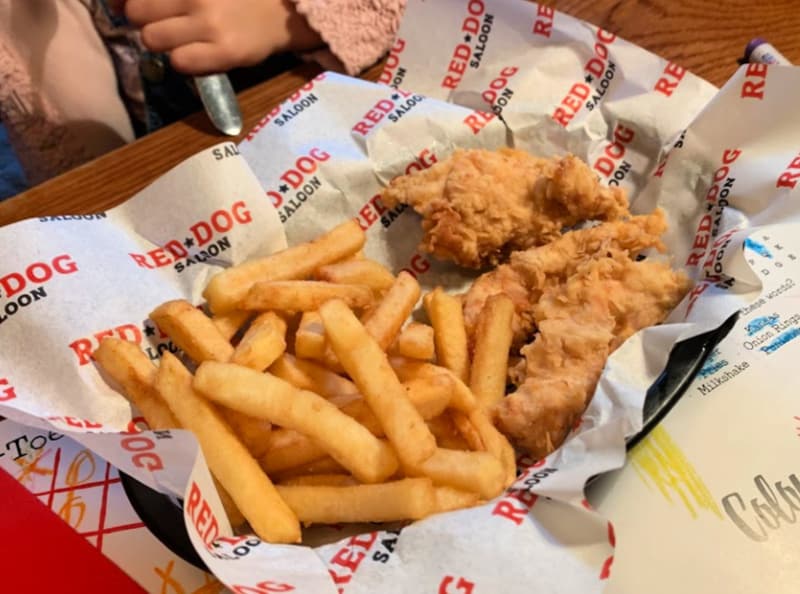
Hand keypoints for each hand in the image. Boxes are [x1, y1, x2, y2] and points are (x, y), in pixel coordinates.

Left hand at [125, 0, 321, 74]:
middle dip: (145, 21)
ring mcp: (210, 23)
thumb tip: (116, 5)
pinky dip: (183, 61)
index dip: (122, 1)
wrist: (282, 12)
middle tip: (164, 24)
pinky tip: (197, 55)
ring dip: (162, 42)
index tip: (122, 6)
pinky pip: (180, 62)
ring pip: (152, 39)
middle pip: (136, 13)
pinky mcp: (225, 51)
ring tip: (182, 40)